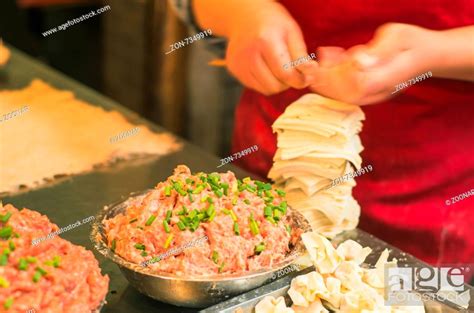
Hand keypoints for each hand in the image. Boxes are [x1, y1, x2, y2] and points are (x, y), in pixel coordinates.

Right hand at [224, 2, 317, 95]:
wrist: (244, 16)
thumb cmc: (272, 23)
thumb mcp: (292, 32)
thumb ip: (301, 55)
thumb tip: (311, 74)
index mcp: (266, 41)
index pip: (285, 74)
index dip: (300, 80)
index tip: (308, 78)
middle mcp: (249, 54)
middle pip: (275, 85)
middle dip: (288, 83)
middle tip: (293, 72)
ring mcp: (239, 64)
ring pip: (266, 89)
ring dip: (277, 84)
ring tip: (281, 70)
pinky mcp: (234, 70)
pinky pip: (255, 86)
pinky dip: (265, 82)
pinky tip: (267, 68)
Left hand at [307, 23, 439, 104]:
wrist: (427, 55)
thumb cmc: (411, 42)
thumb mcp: (397, 38)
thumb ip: (378, 51)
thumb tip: (360, 62)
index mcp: (377, 81)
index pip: (344, 85)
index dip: (327, 78)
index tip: (312, 65)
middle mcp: (373, 92)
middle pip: (339, 93)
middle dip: (320, 80)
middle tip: (306, 65)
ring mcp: (371, 94)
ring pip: (340, 94)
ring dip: (324, 81)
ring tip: (314, 64)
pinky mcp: (368, 91)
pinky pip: (346, 91)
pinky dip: (332, 81)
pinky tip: (329, 62)